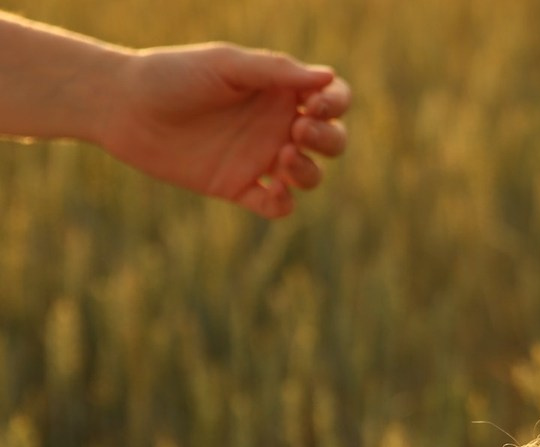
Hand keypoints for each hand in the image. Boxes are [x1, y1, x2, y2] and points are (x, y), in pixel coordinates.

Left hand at [103, 42, 349, 217]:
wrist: (124, 108)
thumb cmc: (172, 76)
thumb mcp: (225, 66)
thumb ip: (275, 70)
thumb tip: (327, 76)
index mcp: (277, 90)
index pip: (331, 98)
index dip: (336, 103)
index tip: (314, 105)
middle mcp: (275, 125)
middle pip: (331, 141)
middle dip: (328, 140)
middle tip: (297, 131)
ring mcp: (260, 160)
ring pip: (310, 176)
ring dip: (308, 172)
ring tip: (281, 158)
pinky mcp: (240, 189)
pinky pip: (278, 207)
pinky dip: (283, 204)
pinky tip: (271, 190)